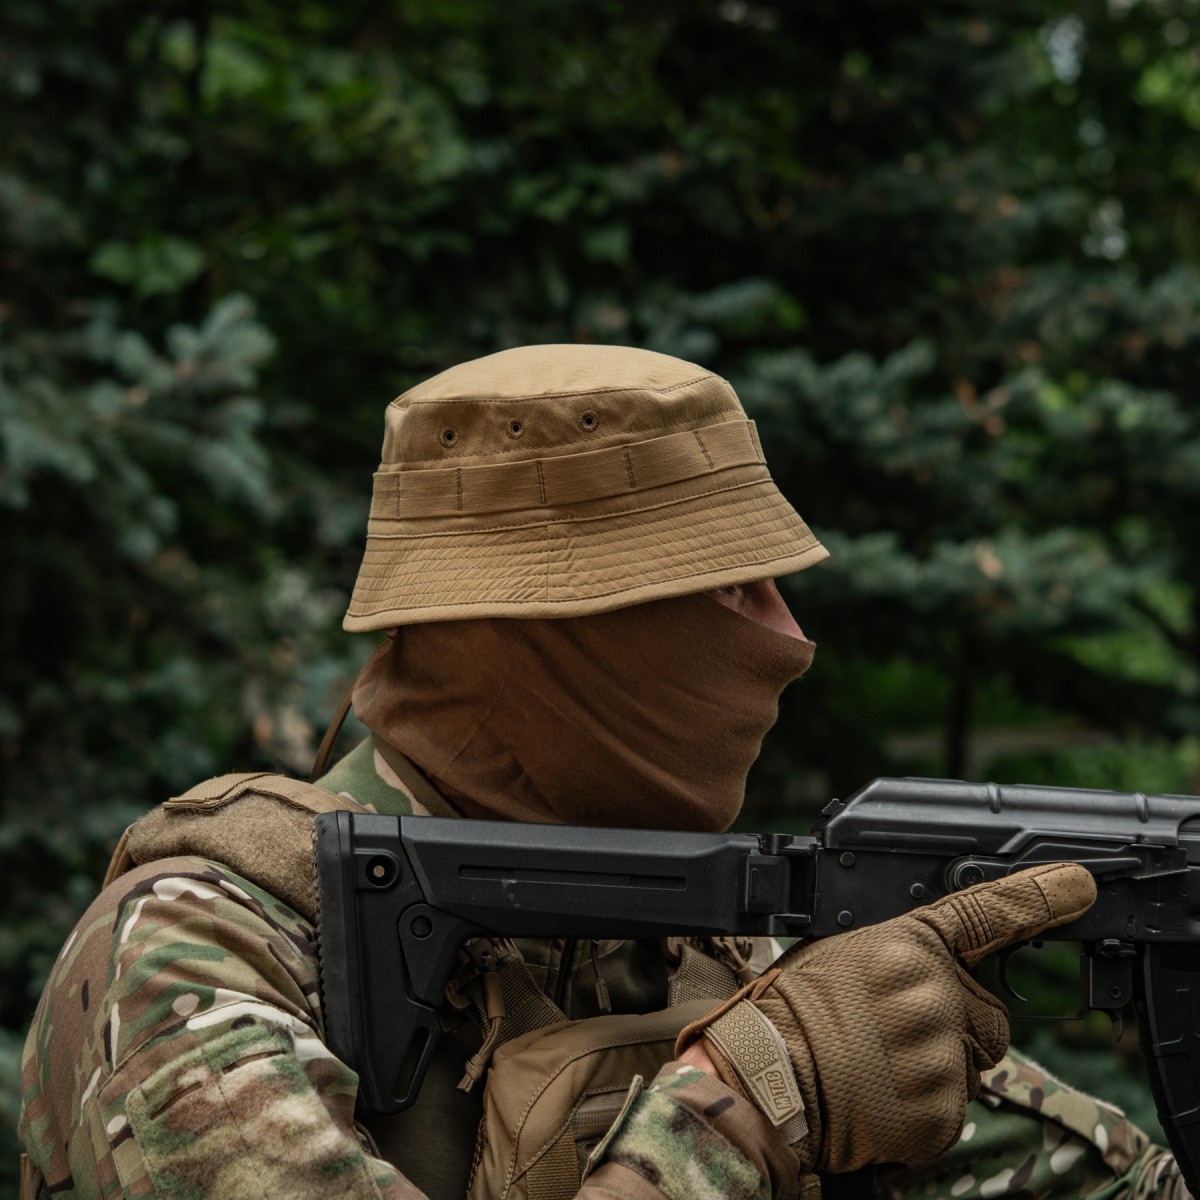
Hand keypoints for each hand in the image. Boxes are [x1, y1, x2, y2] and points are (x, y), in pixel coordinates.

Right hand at [678, 863, 1096, 1172]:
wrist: (765, 1076)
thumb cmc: (793, 1008)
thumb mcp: (843, 950)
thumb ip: (904, 952)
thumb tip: (940, 964)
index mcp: (909, 945)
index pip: (986, 914)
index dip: (1039, 897)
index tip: (1080, 884)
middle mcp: (935, 995)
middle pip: (987, 1015)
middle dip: (954, 1027)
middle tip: (890, 1033)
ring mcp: (942, 1056)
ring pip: (969, 1066)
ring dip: (933, 1072)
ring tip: (873, 1066)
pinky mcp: (941, 1113)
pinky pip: (952, 1111)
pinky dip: (922, 1112)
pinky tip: (880, 1098)